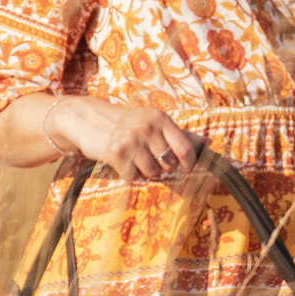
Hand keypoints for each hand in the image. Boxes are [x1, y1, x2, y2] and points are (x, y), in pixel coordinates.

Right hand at [47, 96, 203, 181]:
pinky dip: (127, 174)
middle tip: (147, 157)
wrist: (85, 119)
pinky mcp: (116, 153)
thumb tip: (208, 144)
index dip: (189, 164)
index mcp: (160, 119)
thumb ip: (180, 134)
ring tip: (132, 157)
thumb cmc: (125, 122)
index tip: (185, 169)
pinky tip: (120, 161)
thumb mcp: (153, 121)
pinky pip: (132, 176)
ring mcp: (132, 140)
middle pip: (169, 164)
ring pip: (151, 172)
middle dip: (161, 166)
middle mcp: (148, 128)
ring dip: (143, 171)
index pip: (186, 148)